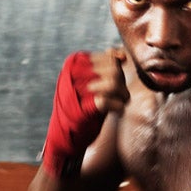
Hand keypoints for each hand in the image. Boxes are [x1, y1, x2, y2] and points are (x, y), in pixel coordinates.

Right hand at [41, 49, 128, 176]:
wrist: (67, 134)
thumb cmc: (83, 106)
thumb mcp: (93, 82)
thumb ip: (105, 68)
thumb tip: (120, 55)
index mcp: (74, 63)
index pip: (109, 58)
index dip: (119, 72)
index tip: (116, 85)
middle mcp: (73, 73)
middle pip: (114, 69)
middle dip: (123, 84)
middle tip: (121, 95)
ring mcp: (76, 89)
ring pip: (113, 81)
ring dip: (122, 94)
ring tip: (120, 102)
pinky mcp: (81, 108)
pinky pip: (107, 101)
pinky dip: (117, 107)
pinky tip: (117, 112)